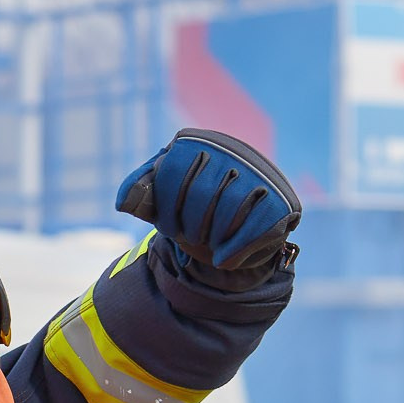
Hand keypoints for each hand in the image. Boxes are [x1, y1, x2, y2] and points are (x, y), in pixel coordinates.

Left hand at [117, 129, 299, 279]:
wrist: (242, 211)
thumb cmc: (193, 200)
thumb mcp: (162, 193)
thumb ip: (139, 192)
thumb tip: (123, 203)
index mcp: (196, 142)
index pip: (173, 175)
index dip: (166, 211)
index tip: (170, 227)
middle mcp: (231, 150)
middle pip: (201, 196)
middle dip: (190, 227)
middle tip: (192, 237)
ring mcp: (258, 175)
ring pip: (227, 213)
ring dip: (211, 238)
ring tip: (209, 242)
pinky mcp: (280, 202)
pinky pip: (252, 231)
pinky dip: (233, 252)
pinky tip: (223, 260)